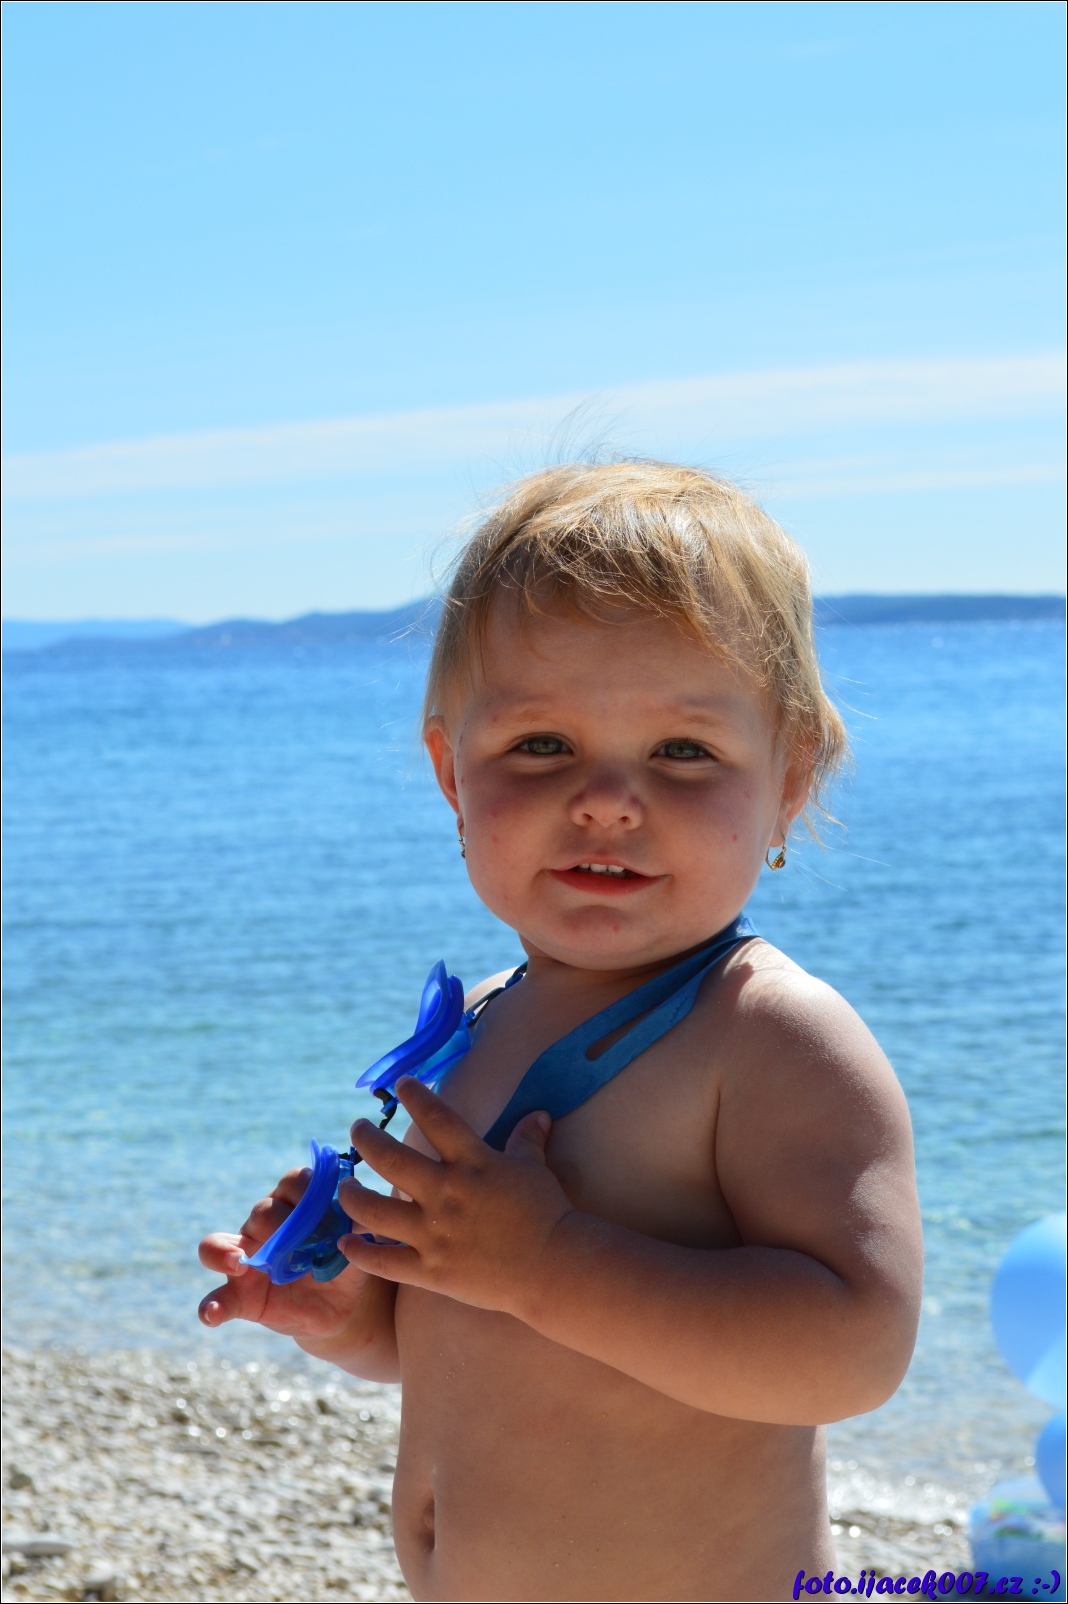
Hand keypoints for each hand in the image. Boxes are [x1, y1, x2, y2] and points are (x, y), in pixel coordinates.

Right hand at [197, 1167, 379, 1350]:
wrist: (342, 1307)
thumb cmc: (346, 1261)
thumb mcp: (359, 1242)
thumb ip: (358, 1225)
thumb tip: (360, 1214)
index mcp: (293, 1204)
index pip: (293, 1182)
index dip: (307, 1189)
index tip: (323, 1205)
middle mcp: (263, 1226)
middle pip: (261, 1212)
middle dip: (279, 1223)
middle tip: (300, 1244)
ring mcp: (246, 1261)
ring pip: (217, 1245)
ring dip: (224, 1252)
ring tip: (240, 1264)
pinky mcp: (241, 1297)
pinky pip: (217, 1299)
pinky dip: (211, 1306)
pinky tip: (212, 1314)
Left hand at [336, 1076, 573, 1317]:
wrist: (554, 1268)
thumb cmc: (547, 1213)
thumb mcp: (535, 1169)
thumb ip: (527, 1140)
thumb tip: (539, 1114)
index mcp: (472, 1163)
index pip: (436, 1118)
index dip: (416, 1096)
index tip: (402, 1083)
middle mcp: (446, 1193)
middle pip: (390, 1159)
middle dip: (365, 1140)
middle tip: (356, 1130)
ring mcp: (434, 1233)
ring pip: (374, 1210)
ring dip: (351, 1195)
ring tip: (344, 1186)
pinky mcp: (430, 1271)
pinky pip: (384, 1261)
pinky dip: (359, 1253)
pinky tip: (345, 1244)